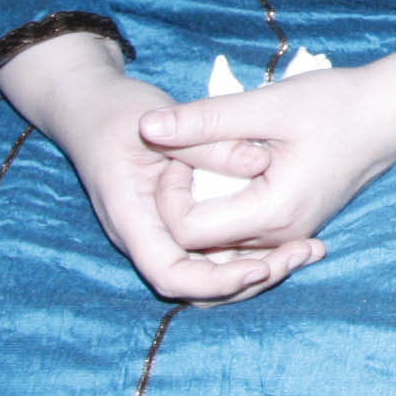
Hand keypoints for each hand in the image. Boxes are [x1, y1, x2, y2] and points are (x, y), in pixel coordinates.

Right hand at [0, 32, 317, 303]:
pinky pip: (212, 252)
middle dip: (246, 279)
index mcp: (131, 218)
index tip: (261, 266)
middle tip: (301, 255)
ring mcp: (160, 233)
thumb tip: (259, 163)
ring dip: (253, 268)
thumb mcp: (156, 119)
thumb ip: (204, 142)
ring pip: (208, 274)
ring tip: (306, 251)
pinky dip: (247, 250)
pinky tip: (291, 237)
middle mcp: (144, 236)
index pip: (170, 274)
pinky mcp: (177, 224)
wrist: (89, 108)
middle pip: (195, 286)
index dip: (216, 278)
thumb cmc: (117, 112)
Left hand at [139, 39, 395, 261]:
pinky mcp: (294, 227)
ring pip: (220, 250)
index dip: (168, 193)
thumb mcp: (268, 105)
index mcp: (273, 213)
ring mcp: (289, 237)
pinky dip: (222, 218)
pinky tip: (220, 182)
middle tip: (185, 158)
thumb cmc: (338, 104)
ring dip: (198, 215)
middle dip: (178, 207)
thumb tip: (144, 127)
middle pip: (199, 249)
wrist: (394, 112)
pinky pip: (243, 242)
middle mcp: (280, 238)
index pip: (186, 232)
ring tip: (200, 168)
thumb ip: (205, 119)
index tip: (176, 150)